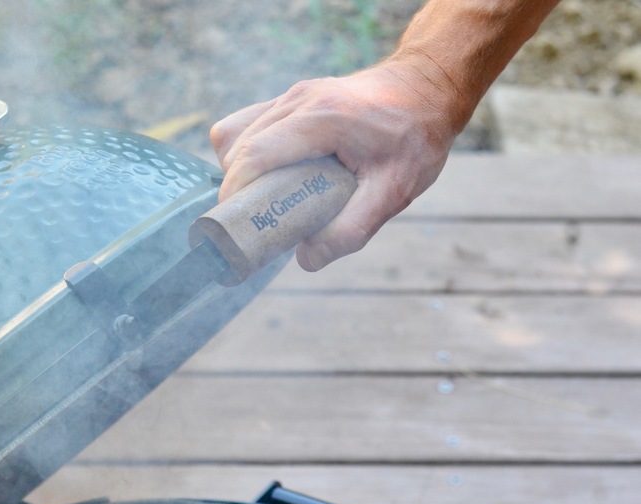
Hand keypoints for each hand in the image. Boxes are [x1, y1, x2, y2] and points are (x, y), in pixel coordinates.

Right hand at [210, 56, 465, 270]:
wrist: (427, 88)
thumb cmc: (415, 139)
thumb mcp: (394, 193)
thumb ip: (351, 230)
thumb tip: (306, 259)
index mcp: (322, 119)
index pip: (255, 156)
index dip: (235, 195)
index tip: (232, 229)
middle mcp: (299, 99)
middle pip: (238, 146)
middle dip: (236, 191)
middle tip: (254, 228)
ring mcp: (292, 94)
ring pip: (236, 133)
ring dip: (240, 173)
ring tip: (267, 204)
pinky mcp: (291, 98)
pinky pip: (247, 124)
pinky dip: (247, 155)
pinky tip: (271, 179)